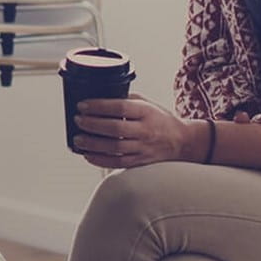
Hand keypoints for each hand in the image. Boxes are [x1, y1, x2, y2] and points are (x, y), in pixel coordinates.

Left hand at [73, 96, 201, 169]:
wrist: (182, 142)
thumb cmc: (161, 120)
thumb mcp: (148, 105)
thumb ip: (127, 101)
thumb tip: (101, 97)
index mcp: (147, 112)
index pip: (121, 107)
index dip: (99, 106)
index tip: (83, 105)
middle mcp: (146, 130)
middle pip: (115, 128)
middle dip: (92, 124)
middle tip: (78, 120)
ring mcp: (143, 148)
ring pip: (114, 147)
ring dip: (92, 144)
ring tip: (78, 139)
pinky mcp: (139, 162)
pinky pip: (116, 162)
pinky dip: (99, 159)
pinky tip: (87, 155)